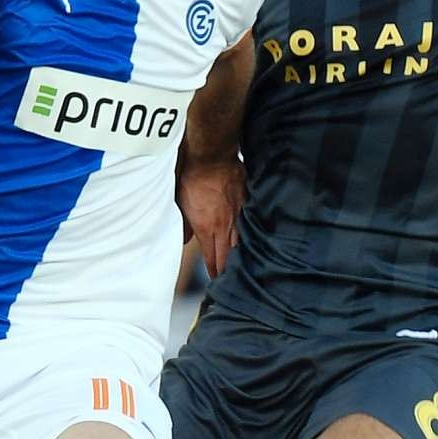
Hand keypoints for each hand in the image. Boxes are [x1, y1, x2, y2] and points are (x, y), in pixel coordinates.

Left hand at [179, 158, 244, 278]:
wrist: (211, 155)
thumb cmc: (192, 178)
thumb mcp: (181, 203)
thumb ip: (185, 225)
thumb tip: (186, 240)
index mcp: (207, 228)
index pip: (213, 259)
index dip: (215, 273)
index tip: (217, 283)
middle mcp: (225, 225)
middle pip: (230, 256)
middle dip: (230, 271)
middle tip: (233, 282)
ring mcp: (239, 214)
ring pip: (243, 243)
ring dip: (242, 256)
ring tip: (246, 268)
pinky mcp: (248, 203)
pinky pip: (252, 224)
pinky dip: (252, 235)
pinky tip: (256, 241)